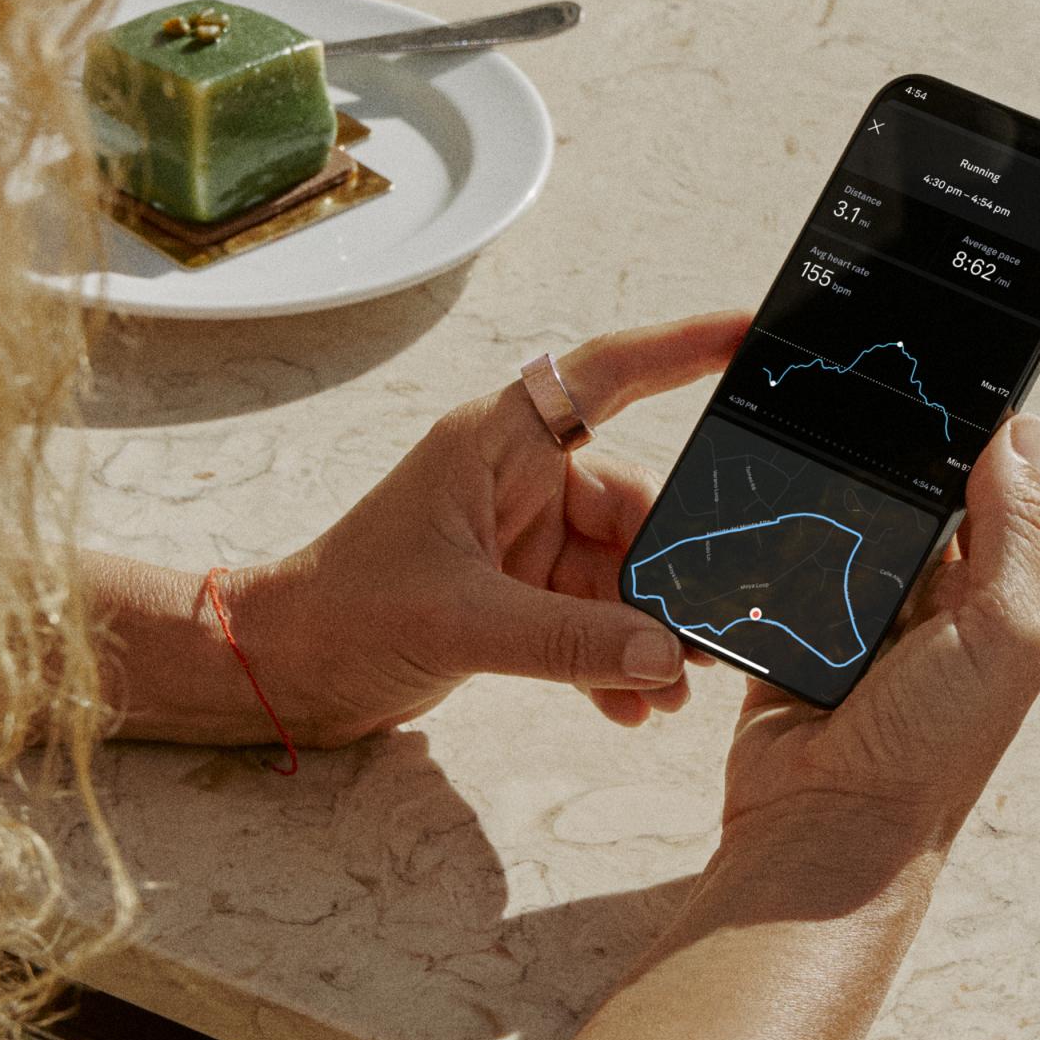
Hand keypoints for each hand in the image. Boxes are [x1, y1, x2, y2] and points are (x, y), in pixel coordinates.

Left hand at [236, 314, 748, 743]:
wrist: (287, 672)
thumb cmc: (342, 612)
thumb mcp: (460, 620)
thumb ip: (569, 640)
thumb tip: (664, 655)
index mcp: (496, 443)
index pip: (607, 374)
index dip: (682, 347)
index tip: (752, 332)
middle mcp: (518, 480)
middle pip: (634, 503)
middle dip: (675, 569)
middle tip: (713, 626)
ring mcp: (523, 539)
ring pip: (622, 573)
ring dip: (648, 633)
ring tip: (671, 690)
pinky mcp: (520, 596)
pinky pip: (595, 619)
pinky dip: (616, 661)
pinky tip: (631, 707)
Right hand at [715, 412, 1039, 862]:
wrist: (824, 828)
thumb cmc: (931, 754)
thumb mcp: (1007, 635)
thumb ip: (1016, 533)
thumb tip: (1023, 432)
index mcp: (992, 594)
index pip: (988, 489)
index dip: (971, 437)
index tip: (941, 378)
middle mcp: (927, 601)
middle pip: (905, 495)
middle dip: (884, 462)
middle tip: (855, 409)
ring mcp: (853, 613)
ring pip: (837, 517)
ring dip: (823, 499)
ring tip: (805, 459)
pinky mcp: (788, 626)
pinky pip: (775, 557)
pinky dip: (770, 538)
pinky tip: (765, 507)